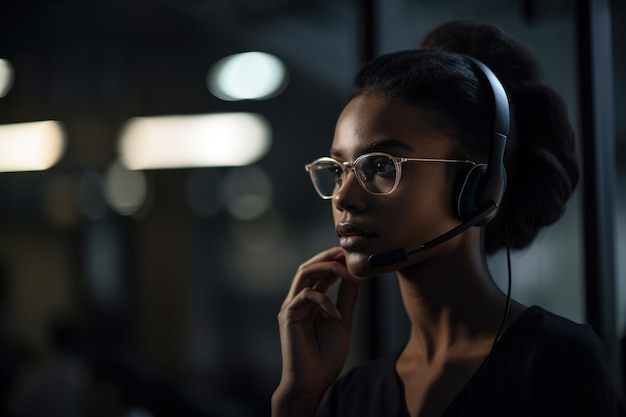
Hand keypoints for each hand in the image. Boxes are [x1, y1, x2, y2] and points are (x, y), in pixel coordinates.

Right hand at [272, 246, 361, 415]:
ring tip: (347, 273)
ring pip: (304, 272)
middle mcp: (299, 298)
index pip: (321, 271)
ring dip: (327, 268)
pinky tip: (337, 314)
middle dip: (330, 256)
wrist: (312, 382)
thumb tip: (356, 276)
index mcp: (311, 299)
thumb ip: (346, 298)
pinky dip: (324, 300)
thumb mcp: (342, 321)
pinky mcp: (288, 316)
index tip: (356, 255)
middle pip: (310, 265)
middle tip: (350, 253)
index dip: (336, 259)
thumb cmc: (325, 356)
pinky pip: (305, 296)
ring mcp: (292, 305)